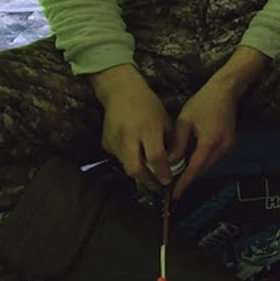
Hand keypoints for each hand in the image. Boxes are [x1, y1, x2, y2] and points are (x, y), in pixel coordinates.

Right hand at [91, 64, 174, 191]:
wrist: (121, 92)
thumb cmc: (148, 105)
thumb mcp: (165, 120)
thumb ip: (169, 143)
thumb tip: (174, 164)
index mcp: (147, 128)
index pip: (155, 157)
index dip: (162, 172)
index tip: (168, 181)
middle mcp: (129, 136)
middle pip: (135, 168)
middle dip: (148, 181)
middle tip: (158, 187)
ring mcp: (114, 140)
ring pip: (126, 166)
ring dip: (139, 173)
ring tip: (151, 175)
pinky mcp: (105, 142)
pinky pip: (119, 158)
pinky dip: (129, 161)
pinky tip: (137, 157)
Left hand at [169, 46, 268, 198]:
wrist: (226, 91)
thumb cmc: (203, 102)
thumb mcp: (185, 121)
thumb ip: (178, 144)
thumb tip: (170, 162)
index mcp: (210, 142)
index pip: (195, 168)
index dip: (184, 183)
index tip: (174, 195)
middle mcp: (222, 147)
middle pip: (203, 170)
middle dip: (188, 180)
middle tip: (172, 188)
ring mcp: (228, 146)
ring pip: (208, 165)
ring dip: (195, 172)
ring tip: (178, 178)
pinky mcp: (229, 143)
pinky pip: (213, 158)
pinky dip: (201, 163)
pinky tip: (190, 164)